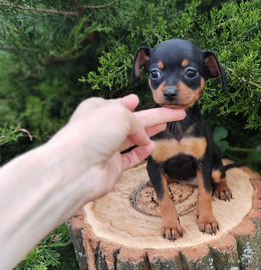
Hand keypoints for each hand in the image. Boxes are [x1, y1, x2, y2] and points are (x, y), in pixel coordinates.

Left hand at [51, 94, 184, 200]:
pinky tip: (152, 147)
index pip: (120, 105)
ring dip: (149, 133)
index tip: (145, 100)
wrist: (75, 169)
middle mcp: (102, 128)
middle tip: (176, 113)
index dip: (133, 103)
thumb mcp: (119, 115)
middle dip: (154, 117)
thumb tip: (144, 136)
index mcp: (98, 109)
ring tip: (166, 127)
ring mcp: (107, 149)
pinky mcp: (113, 167)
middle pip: (133, 121)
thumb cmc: (92, 133)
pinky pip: (130, 158)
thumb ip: (136, 122)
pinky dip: (142, 152)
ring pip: (133, 138)